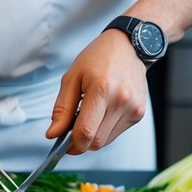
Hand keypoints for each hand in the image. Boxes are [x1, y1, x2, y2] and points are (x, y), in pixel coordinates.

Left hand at [46, 30, 149, 153]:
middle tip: (72, 129)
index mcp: (102, 89)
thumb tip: (53, 134)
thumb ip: (62, 109)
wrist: (128, 47)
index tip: (63, 144)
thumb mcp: (72, 77)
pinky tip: (102, 112)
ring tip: (89, 115)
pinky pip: (116, 133)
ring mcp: (133, 108)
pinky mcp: (139, 113)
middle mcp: (121, 101)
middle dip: (80, 142)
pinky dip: (104, 130)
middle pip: (96, 141)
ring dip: (93, 135)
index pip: (86, 132)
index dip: (71, 144)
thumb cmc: (97, 58)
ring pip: (106, 141)